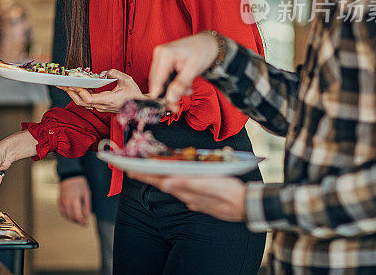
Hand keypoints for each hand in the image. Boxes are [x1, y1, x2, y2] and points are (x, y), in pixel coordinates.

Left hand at [58, 70, 142, 112]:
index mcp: (108, 100)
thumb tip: (104, 72)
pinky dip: (79, 94)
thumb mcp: (127, 80)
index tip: (74, 85)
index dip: (81, 92)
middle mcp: (102, 106)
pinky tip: (74, 87)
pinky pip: (87, 101)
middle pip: (82, 102)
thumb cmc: (133, 94)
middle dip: (70, 92)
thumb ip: (115, 74)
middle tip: (61, 83)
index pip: (90, 99)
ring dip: (73, 93)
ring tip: (64, 84)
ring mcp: (101, 107)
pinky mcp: (100, 105)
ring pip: (82, 102)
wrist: (139, 105)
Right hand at [58, 176, 91, 225]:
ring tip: (77, 218)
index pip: (78, 216)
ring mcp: (62, 201)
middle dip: (77, 221)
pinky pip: (61, 211)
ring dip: (71, 219)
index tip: (86, 224)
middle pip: (71, 217)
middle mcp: (67, 201)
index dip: (82, 222)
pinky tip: (71, 215)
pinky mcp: (59, 200)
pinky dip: (66, 215)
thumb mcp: (87, 193)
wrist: (70, 175)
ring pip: (65, 215)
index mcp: (75, 200)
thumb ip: (87, 206)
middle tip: (83, 221)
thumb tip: (88, 216)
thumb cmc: (80, 183)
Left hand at [128, 172, 246, 221]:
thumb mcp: (208, 185)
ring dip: (159, 178)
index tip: (128, 170)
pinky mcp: (201, 198)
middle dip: (147, 176)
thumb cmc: (229, 193)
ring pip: (172, 186)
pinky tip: (174, 179)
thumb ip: (187, 184)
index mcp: (186, 190)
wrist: (246, 206)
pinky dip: (174, 182)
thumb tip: (166, 183)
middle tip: (132, 169)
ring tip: (148, 172)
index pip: (159, 180)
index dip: (144, 175)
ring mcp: (194, 198)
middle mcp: (187, 195)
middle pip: (162, 183)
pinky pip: (183, 189)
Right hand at [149, 33, 218, 111]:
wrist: (208, 43)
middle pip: (156, 82)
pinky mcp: (163, 62)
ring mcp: (160, 58)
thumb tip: (170, 99)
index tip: (167, 108)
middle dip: (168, 95)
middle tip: (177, 106)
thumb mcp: (194, 69)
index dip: (159, 96)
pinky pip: (163, 78)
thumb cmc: (203, 52)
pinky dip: (172, 85)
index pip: (156, 80)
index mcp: (165, 54)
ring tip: (188, 89)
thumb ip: (181, 84)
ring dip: (172, 90)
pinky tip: (184, 85)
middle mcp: (159, 55)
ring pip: (159, 82)